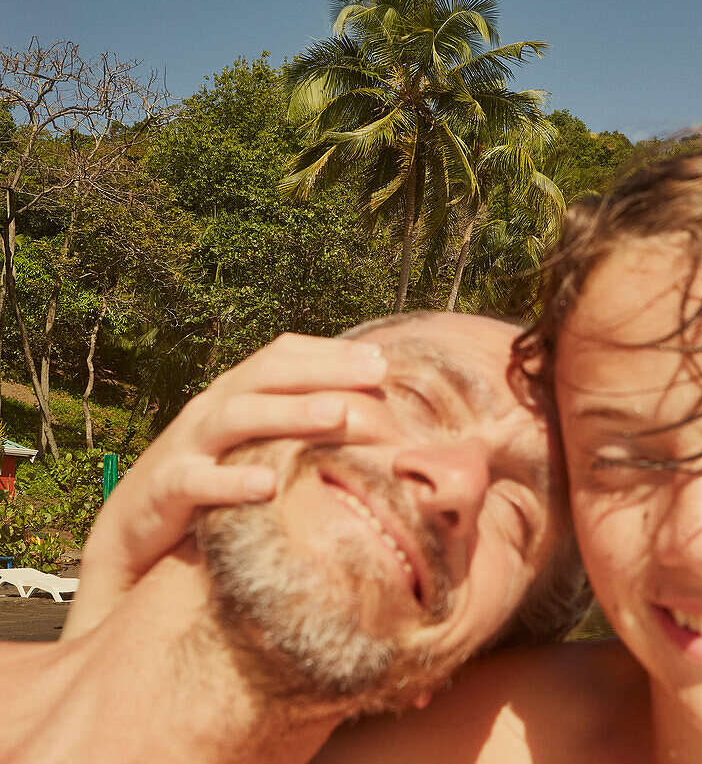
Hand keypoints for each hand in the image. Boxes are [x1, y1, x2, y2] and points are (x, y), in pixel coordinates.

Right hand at [62, 333, 387, 639]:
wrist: (132, 533)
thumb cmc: (212, 484)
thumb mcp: (254, 448)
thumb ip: (296, 428)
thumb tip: (371, 419)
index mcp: (236, 394)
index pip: (282, 356)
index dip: (330, 353)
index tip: (383, 362)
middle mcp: (212, 409)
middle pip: (266, 375)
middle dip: (322, 370)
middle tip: (375, 375)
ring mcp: (186, 446)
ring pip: (237, 416)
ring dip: (290, 413)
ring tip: (338, 413)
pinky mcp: (166, 489)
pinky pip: (196, 480)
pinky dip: (231, 481)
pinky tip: (268, 484)